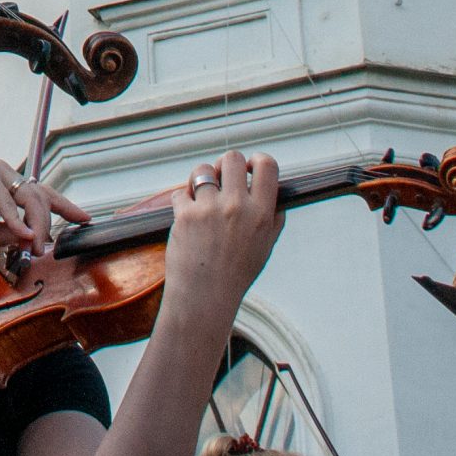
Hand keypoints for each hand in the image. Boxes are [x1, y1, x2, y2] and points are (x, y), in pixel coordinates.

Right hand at [0, 156, 87, 253]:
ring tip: (35, 246)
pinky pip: (7, 200)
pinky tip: (20, 235)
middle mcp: (6, 173)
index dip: (65, 206)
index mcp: (6, 184)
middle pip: (41, 198)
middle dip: (48, 225)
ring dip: (35, 225)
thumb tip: (28, 243)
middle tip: (44, 250)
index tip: (85, 219)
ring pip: (29, 198)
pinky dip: (15, 219)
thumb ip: (3, 234)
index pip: (42, 194)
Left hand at [160, 151, 282, 318]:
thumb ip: (273, 219)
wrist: (205, 296)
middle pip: (231, 158)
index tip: (249, 168)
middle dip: (225, 165)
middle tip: (222, 180)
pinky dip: (182, 201)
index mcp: (262, 214)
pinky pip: (181, 192)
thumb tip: (275, 194)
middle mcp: (238, 207)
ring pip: (202, 170)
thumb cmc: (236, 274)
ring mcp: (210, 209)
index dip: (257, 161)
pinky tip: (187, 215)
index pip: (267, 166)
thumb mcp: (265, 248)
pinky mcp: (185, 214)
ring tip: (202, 196)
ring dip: (201, 179)